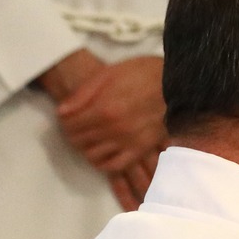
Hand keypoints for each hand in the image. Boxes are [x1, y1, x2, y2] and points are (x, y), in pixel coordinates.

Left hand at [43, 51, 166, 209]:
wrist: (177, 82)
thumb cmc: (143, 73)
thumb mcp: (110, 73)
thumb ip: (84, 94)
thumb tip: (62, 112)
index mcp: (104, 109)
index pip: (70, 125)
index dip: (64, 121)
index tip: (66, 117)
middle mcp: (114, 129)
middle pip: (79, 141)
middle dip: (72, 133)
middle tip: (75, 126)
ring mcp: (128, 142)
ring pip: (92, 155)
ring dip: (85, 147)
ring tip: (87, 137)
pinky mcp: (140, 149)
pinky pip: (114, 166)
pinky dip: (102, 162)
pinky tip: (101, 153)